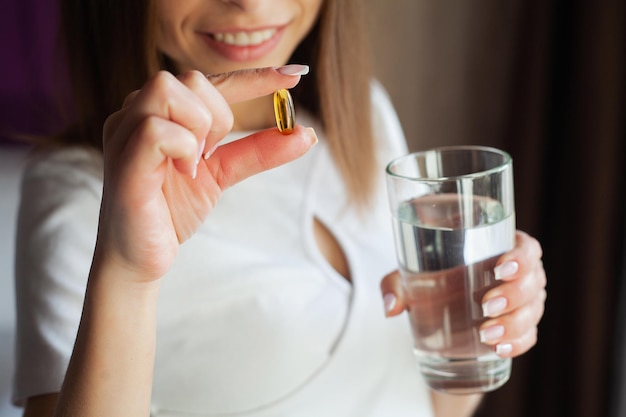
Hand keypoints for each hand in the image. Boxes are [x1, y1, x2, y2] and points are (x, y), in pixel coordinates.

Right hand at [96, 66, 316, 281]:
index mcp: (158, 112)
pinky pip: (156, 130)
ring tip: (195, 163)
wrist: (141, 258)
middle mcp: (135, 114)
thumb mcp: (222, 173)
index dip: (252, 78)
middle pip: (189, 78)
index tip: (294, 78)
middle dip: (219, 116)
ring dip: (199, 127)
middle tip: (212, 154)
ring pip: (168, 90)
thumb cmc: (171, 212)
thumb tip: (306, 133)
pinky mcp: (124, 162)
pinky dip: (183, 148)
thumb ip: (257, 151)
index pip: (207, 81)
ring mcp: (124, 134)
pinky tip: (185, 173)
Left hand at [380, 230, 545, 357]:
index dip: (522, 257)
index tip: (500, 269)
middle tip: (486, 305)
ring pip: (533, 311)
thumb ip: (396, 284)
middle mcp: (522, 273)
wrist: (437, 298)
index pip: (528, 248)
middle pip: (534, 282)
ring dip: (514, 324)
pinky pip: (528, 336)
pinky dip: (518, 344)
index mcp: (502, 247)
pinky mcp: (519, 325)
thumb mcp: (410, 272)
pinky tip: (500, 350)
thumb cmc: (430, 272)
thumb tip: (390, 308)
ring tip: (486, 335)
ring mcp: (525, 301)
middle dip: (515, 295)